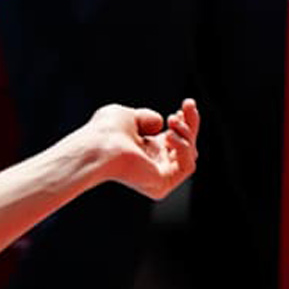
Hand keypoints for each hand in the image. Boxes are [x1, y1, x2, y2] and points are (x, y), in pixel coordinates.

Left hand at [83, 98, 200, 200]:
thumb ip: (146, 118)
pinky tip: (169, 136)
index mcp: (144, 149)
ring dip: (186, 133)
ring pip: (190, 155)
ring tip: (172, 121)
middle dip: (190, 123)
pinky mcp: (162, 184)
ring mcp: (158, 175)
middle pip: (186, 146)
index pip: (174, 137)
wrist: (99, 146)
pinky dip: (184, 147)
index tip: (186, 103)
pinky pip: (187, 166)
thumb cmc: (105, 131)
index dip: (184, 120)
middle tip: (188, 105)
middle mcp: (153, 163)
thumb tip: (160, 122)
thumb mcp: (128, 116)